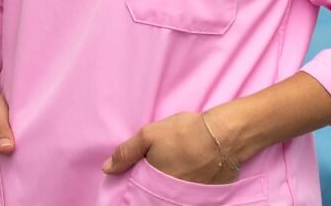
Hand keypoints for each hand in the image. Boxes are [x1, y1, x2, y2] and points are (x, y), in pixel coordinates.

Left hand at [102, 111, 238, 184]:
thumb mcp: (148, 135)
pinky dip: (186, 185)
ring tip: (174, 168)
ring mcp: (189, 198)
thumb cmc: (184, 133)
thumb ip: (126, 153)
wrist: (223, 136)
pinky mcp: (205, 195)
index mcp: (154, 186)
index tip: (137, 178)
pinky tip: (188, 171)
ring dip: (168, 187)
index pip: (139, 196)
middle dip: (152, 187)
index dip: (136, 188)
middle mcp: (171, 197)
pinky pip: (189, 195)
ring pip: (172, 196)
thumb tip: (107, 169)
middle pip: (155, 196)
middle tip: (158, 168)